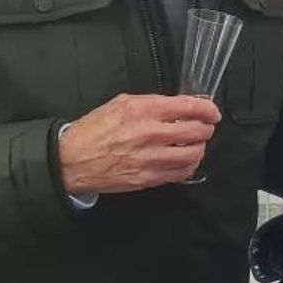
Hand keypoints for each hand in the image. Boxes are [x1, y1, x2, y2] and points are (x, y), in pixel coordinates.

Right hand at [59, 94, 220, 194]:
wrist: (71, 160)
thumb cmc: (94, 130)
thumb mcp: (120, 104)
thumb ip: (152, 104)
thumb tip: (179, 107)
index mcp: (142, 110)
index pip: (188, 107)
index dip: (207, 110)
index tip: (212, 112)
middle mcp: (148, 133)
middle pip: (195, 132)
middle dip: (206, 129)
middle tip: (205, 128)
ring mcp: (149, 158)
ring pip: (192, 155)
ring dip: (199, 149)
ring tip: (195, 145)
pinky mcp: (147, 178)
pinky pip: (180, 173)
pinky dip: (188, 166)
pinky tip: (184, 161)